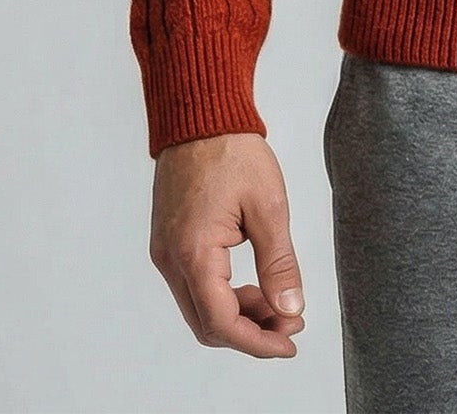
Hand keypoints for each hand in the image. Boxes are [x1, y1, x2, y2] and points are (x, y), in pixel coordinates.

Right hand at [149, 131, 304, 357]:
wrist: (200, 114)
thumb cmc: (233, 151)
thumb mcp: (268, 206)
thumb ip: (278, 262)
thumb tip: (291, 308)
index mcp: (193, 252)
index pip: (222, 322)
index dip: (258, 341)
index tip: (291, 342)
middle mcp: (170, 259)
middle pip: (206, 323)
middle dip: (251, 331)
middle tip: (291, 321)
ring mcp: (164, 251)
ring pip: (199, 308)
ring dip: (238, 315)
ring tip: (279, 303)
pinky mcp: (168, 242)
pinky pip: (193, 286)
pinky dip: (223, 295)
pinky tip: (253, 285)